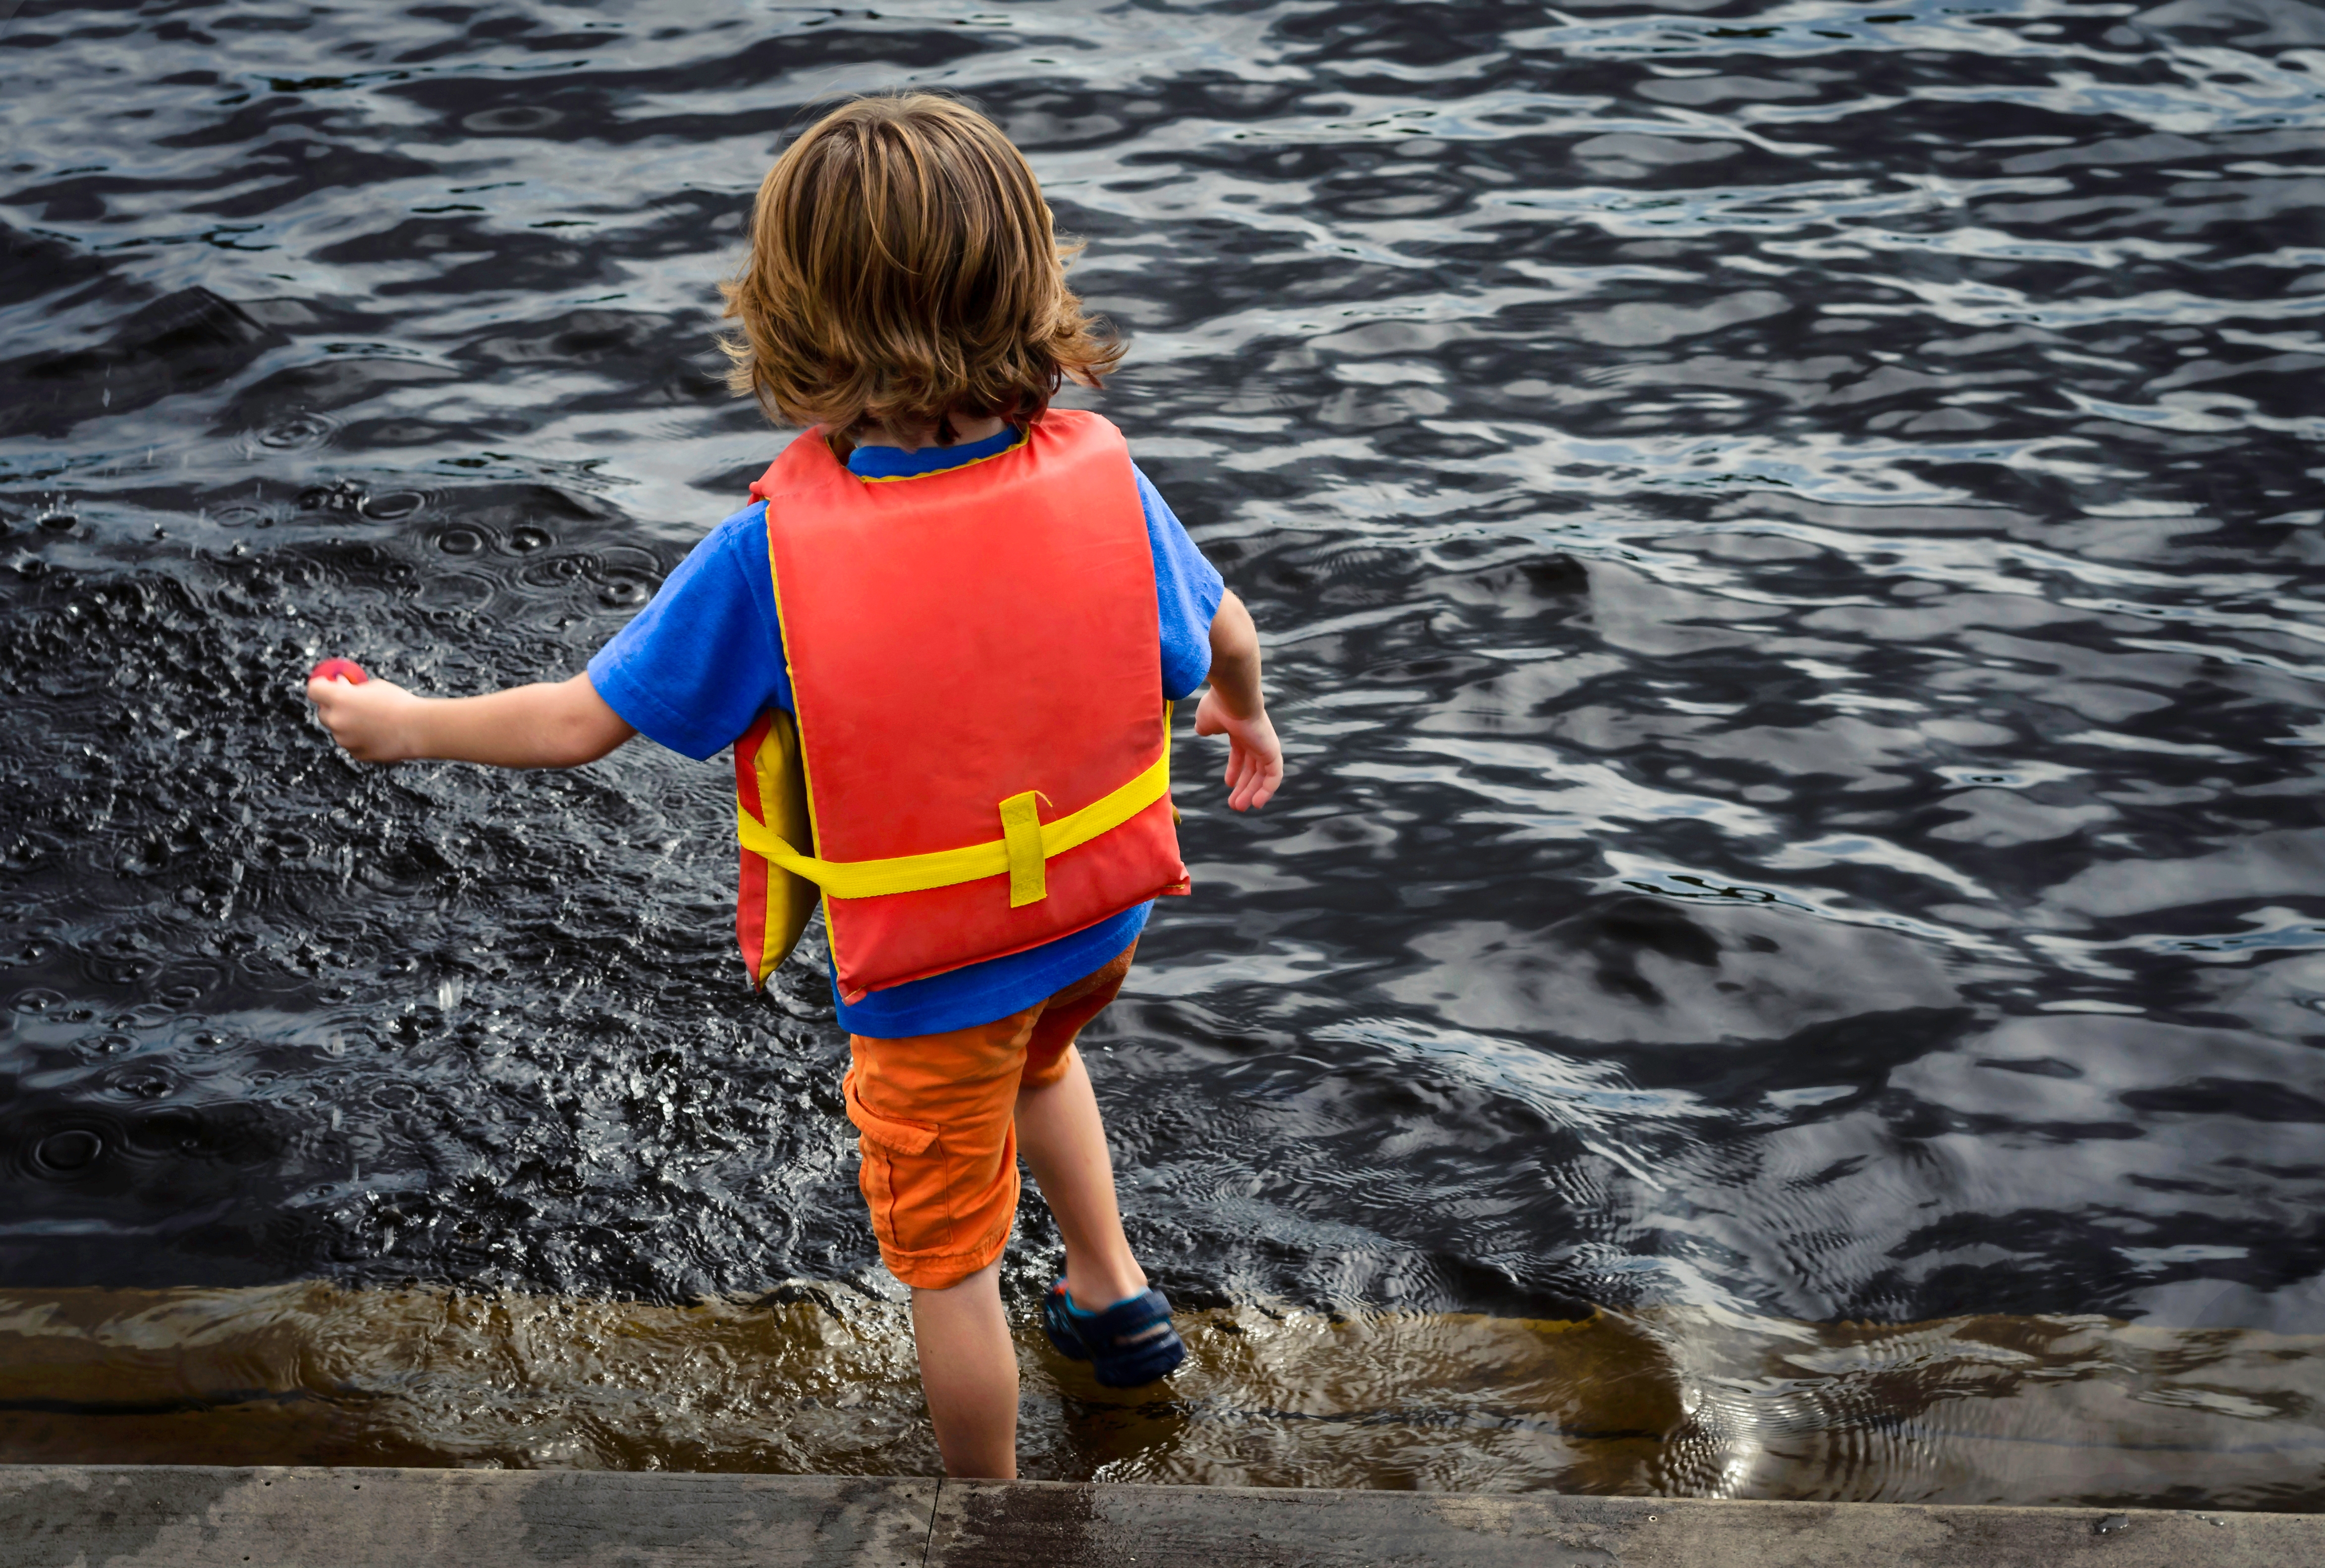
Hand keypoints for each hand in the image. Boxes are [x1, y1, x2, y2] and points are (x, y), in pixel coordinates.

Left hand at [306, 672, 421, 761]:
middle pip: (322, 712)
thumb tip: (340, 686)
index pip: (314, 690)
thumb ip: (352, 689)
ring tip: (374, 719)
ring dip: (348, 723)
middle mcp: (336, 720)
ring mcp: (345, 740)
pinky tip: (379, 733)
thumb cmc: (399, 703)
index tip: (328, 684)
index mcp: (339, 698)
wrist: (419, 729)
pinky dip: (360, 738)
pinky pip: (352, 743)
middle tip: (351, 702)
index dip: (320, 685)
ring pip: (338, 729)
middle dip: (333, 706)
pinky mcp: (356, 753)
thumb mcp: (374, 686)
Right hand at [1193, 688, 1282, 811]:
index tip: (1228, 784)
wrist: (1232, 696)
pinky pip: (1274, 775)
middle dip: (1244, 787)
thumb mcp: (1206, 720)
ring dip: (1252, 792)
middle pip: (1253, 767)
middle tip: (1235, 805)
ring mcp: (1265, 744)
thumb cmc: (1218, 705)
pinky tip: (1256, 802)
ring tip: (1240, 807)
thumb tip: (1202, 730)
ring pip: (1262, 774)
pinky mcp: (1272, 751)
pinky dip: (1267, 790)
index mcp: (1240, 730)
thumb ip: (1206, 727)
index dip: (1235, 770)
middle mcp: (1255, 737)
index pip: (1241, 754)